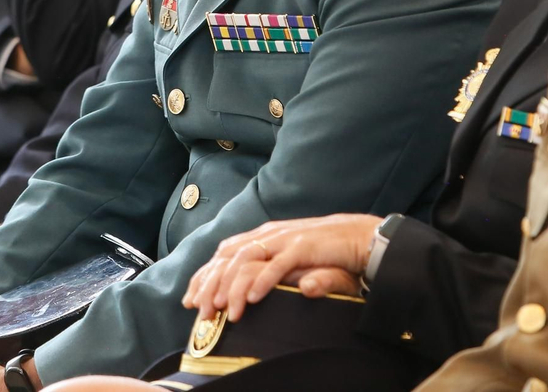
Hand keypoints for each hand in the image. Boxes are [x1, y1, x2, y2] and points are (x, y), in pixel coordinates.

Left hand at [182, 214, 380, 320]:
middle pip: (227, 258)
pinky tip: (251, 299)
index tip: (190, 301)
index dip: (204, 276)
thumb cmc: (323, 253)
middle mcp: (268, 235)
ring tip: (222, 309)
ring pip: (246, 261)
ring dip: (232, 287)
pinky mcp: (303, 247)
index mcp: (263, 237)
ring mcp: (284, 239)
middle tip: (200, 312)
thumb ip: (267, 272)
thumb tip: (243, 291)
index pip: (223, 255)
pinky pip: (278, 265)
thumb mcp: (290, 265)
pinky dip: (263, 281)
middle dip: (210, 285)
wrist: (358, 237)